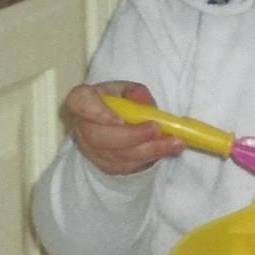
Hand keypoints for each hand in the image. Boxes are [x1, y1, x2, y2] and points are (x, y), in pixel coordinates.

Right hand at [64, 81, 184, 175]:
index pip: (80, 104)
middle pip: (100, 137)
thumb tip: (146, 104)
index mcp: (82, 100)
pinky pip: (126, 166)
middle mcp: (82, 127)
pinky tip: (167, 151)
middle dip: (133, 136)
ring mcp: (91, 150)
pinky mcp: (105, 165)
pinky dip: (148, 159)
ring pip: (117, 155)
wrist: (111, 120)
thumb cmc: (117, 102)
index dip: (97, 113)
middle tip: (158, 130)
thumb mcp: (126, 89)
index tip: (119, 120)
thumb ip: (136, 93)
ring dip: (149, 150)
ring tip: (174, 142)